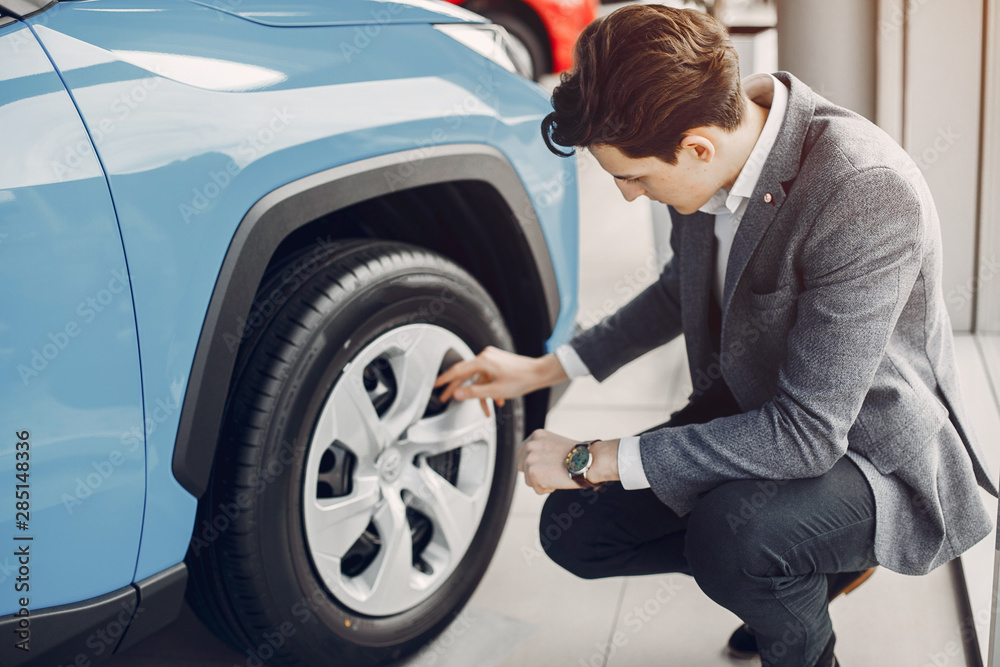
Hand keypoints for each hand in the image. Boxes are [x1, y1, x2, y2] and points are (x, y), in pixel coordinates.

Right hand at [434, 345, 559, 416]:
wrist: (539, 373)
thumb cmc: (522, 379)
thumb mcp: (495, 390)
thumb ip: (474, 393)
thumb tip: (458, 394)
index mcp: (482, 361)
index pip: (457, 371)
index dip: (445, 379)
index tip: (435, 385)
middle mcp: (485, 357)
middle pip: (466, 375)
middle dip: (458, 390)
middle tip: (445, 398)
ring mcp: (492, 359)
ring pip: (479, 379)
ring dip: (482, 394)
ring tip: (487, 409)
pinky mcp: (497, 363)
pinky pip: (487, 377)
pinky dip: (490, 389)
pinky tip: (498, 400)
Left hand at [516, 429, 580, 493]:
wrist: (587, 461)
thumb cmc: (577, 455)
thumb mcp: (555, 444)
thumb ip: (542, 449)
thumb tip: (534, 461)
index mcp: (536, 436)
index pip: (522, 453)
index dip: (534, 463)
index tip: (544, 466)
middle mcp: (530, 445)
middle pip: (522, 467)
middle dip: (535, 473)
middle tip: (552, 472)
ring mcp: (530, 459)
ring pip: (529, 480)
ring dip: (542, 481)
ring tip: (557, 475)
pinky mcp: (533, 473)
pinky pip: (536, 488)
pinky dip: (547, 489)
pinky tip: (557, 480)